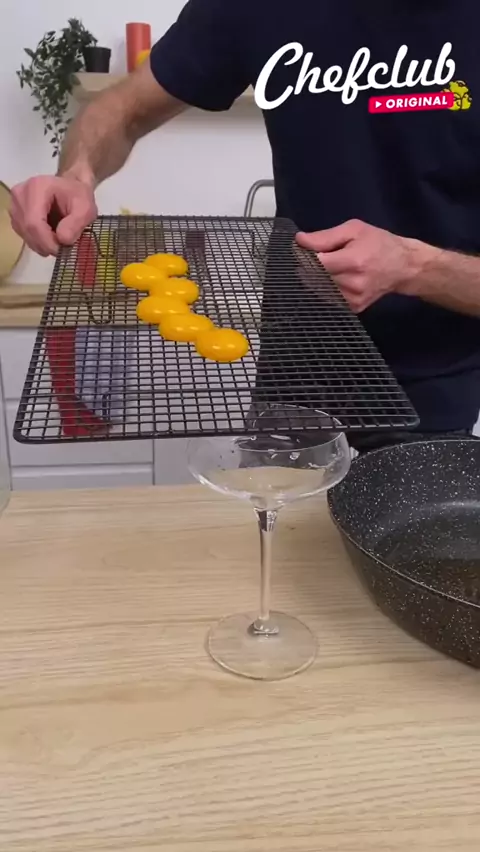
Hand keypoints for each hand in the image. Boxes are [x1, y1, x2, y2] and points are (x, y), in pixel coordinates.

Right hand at [9, 175, 97, 256]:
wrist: (70, 189)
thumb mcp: (86, 209)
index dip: (46, 242)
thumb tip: (62, 240)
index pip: (34, 222)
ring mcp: (15, 204)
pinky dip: (37, 241)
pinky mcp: (15, 214)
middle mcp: (20, 194)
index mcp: (36, 187)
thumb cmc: (78, 196)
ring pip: (24, 233)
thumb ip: (76, 223)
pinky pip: (23, 234)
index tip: (62, 251)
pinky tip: (49, 236)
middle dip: (45, 245)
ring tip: (57, 239)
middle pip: (27, 229)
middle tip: (62, 248)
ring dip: (41, 244)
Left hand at [296, 219, 418, 312]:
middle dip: (311, 267)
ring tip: (332, 267)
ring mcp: (354, 300)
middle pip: (316, 278)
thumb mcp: (354, 230)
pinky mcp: (354, 309)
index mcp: (353, 262)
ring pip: (320, 290)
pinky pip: (330, 298)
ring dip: (318, 279)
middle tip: (318, 257)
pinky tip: (338, 278)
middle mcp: (353, 284)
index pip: (316, 264)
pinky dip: (328, 288)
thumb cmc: (379, 243)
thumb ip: (325, 237)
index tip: (304, 250)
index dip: (306, 257)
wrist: (404, 267)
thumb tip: (300, 241)